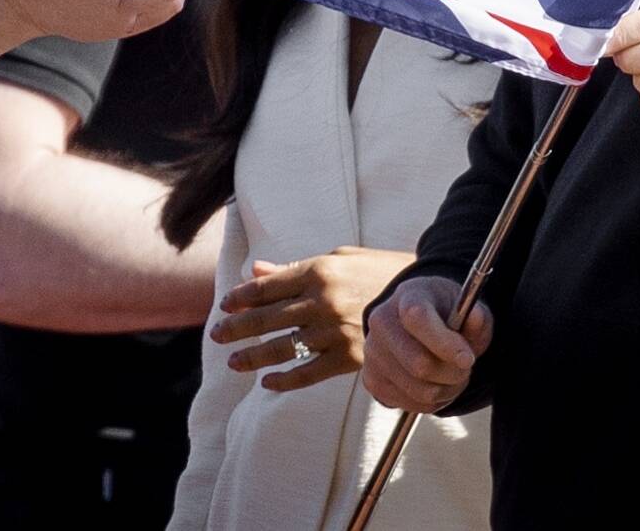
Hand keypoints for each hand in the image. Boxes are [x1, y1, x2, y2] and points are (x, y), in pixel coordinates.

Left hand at [210, 247, 414, 392]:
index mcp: (318, 270)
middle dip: (237, 328)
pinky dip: (285, 380)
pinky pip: (308, 372)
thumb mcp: (339, 258)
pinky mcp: (348, 358)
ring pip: (281, 348)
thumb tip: (257, 271)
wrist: (423, 298)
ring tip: (234, 362)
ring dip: (253, 356)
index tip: (224, 306)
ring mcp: (334, 332)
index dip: (241, 298)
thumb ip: (296, 268)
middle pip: (267, 317)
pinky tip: (267, 383)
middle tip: (217, 335)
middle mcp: (321, 301)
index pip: (267, 287)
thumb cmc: (377, 271)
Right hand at [362, 275, 491, 413]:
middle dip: (453, 373)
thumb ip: (476, 317)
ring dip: (447, 390)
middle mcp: (382, 322)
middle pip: (420, 364)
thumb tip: (476, 317)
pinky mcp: (372, 380)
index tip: (467, 358)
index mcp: (407, 296)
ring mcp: (372, 353)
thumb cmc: (446, 314)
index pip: (417, 318)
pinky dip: (432, 401)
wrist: (416, 324)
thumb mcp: (467, 310)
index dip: (445, 343)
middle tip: (465, 367)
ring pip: (420, 391)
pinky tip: (435, 383)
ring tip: (453, 376)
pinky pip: (412, 404)